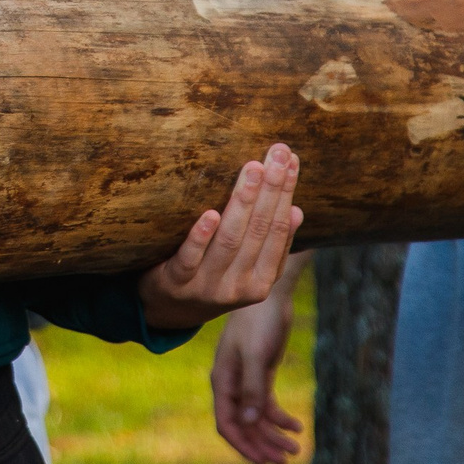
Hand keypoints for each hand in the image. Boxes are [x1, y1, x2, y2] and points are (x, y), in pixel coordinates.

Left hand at [138, 142, 302, 329]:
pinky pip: (190, 259)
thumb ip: (270, 244)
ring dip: (242, 203)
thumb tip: (297, 210)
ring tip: (252, 169)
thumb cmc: (212, 277)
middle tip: (279, 152)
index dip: (286, 193)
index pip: (279, 230)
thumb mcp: (246, 268)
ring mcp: (207, 285)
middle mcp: (239, 285)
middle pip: (258, 231)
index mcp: (261, 280)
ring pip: (229, 241)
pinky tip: (209, 213)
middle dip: (271, 189)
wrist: (166, 311)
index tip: (292, 159)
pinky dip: (201, 236)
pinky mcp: (176, 283)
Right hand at [211, 253, 306, 463]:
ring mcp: (247, 381)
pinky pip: (268, 406)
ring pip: (258, 419)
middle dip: (263, 445)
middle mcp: (232, 386)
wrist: (270, 297)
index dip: (242, 445)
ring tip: (296, 448)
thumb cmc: (257, 322)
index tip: (262, 461)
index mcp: (223, 381)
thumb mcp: (255, 355)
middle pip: (245, 425)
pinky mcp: (261, 376)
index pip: (226, 423)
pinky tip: (297, 425)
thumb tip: (250, 421)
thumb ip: (252, 388)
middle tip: (285, 460)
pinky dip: (281, 418)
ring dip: (274, 435)